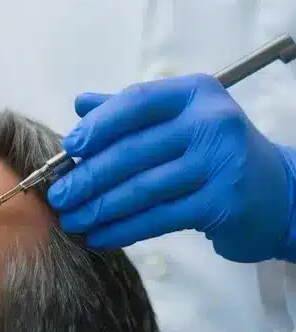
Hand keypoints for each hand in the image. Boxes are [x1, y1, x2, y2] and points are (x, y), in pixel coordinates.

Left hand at [48, 74, 295, 262]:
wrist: (278, 192)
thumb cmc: (214, 153)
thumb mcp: (179, 121)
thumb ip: (130, 112)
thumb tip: (80, 104)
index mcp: (195, 94)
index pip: (136, 101)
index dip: (97, 126)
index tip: (68, 148)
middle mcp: (211, 123)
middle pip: (132, 151)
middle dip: (88, 178)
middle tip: (58, 197)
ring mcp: (220, 163)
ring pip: (142, 189)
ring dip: (99, 209)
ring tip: (72, 220)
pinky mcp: (222, 203)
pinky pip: (158, 218)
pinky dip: (123, 229)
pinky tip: (99, 236)